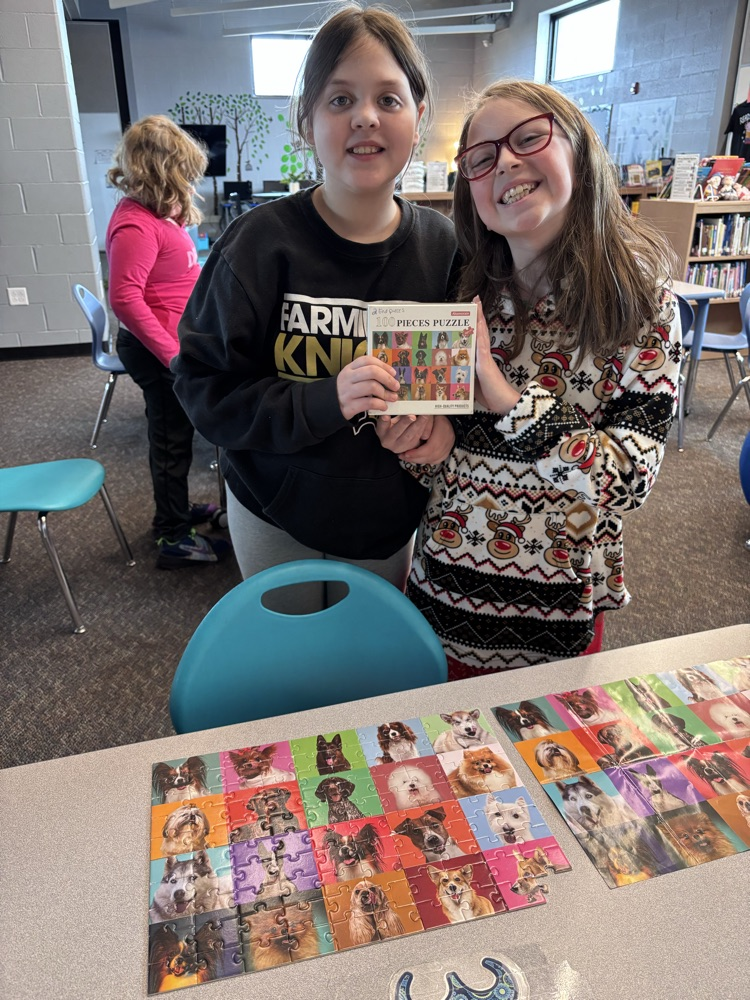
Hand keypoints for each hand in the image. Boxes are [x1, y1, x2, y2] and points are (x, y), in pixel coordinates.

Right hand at [336, 356, 398, 419]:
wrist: (330, 406)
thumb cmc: (348, 390)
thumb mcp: (353, 378)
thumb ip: (367, 374)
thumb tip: (391, 375)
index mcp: (350, 368)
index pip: (368, 360)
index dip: (383, 365)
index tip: (393, 373)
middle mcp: (348, 378)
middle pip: (372, 372)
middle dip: (388, 379)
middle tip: (396, 386)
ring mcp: (347, 392)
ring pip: (371, 387)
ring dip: (386, 393)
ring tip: (392, 398)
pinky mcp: (349, 406)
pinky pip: (369, 403)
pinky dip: (380, 404)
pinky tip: (383, 406)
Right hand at [377, 414, 432, 453]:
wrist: (399, 439)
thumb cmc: (395, 424)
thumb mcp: (392, 419)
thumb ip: (396, 413)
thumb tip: (405, 404)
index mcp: (381, 432)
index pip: (381, 426)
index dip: (384, 421)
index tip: (386, 415)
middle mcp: (388, 441)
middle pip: (396, 432)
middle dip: (405, 423)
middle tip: (412, 416)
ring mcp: (399, 446)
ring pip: (409, 436)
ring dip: (417, 425)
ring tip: (424, 416)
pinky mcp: (410, 448)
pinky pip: (417, 438)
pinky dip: (422, 428)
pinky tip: (426, 421)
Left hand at [397, 415, 454, 464]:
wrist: (449, 420)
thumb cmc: (437, 416)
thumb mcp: (430, 415)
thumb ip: (422, 422)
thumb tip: (411, 426)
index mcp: (443, 430)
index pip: (430, 447)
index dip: (418, 452)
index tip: (406, 453)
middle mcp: (447, 441)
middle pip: (431, 455)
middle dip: (416, 458)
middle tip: (404, 456)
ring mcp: (448, 447)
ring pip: (433, 459)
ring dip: (419, 460)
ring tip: (408, 458)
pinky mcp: (447, 451)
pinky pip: (436, 460)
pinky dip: (426, 460)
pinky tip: (417, 459)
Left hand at [473, 296, 520, 414]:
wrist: (504, 403)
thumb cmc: (490, 394)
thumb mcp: (472, 383)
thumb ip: (465, 375)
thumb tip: (454, 373)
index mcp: (480, 359)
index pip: (477, 337)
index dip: (475, 323)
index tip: (472, 310)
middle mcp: (483, 355)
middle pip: (480, 331)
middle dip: (477, 315)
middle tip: (475, 300)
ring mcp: (485, 359)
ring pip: (482, 335)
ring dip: (479, 320)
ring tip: (477, 306)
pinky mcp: (486, 366)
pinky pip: (482, 349)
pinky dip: (480, 337)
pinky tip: (478, 326)